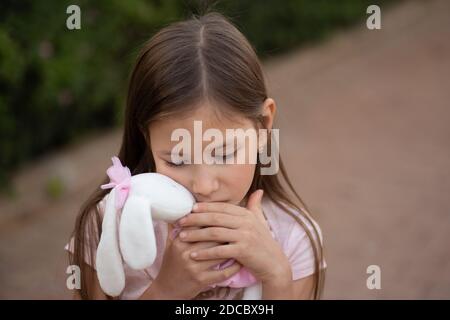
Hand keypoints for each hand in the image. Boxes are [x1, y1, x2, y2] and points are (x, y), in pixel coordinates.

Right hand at [149, 224, 242, 298]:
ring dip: (232, 249)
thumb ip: (177, 227)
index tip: (228, 216)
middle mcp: (186, 253)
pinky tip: (240, 263)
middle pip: (212, 238)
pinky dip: (233, 268)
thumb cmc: (171, 264)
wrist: (167, 289)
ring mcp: (194, 267)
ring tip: (243, 243)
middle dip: (227, 233)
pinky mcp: (201, 280)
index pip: (200, 224)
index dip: (215, 220)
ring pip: (219, 254)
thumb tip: (183, 208)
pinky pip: (222, 273)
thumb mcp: (171, 244)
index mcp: (180, 241)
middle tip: (239, 228)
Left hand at [176, 190, 291, 283]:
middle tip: (181, 221)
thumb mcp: (260, 221)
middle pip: (215, 217)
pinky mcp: (243, 250)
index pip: (222, 207)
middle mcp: (246, 222)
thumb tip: (258, 191)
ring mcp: (245, 236)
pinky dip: (205, 252)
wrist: (274, 264)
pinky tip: (194, 254)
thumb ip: (255, 206)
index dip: (205, 207)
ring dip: (196, 234)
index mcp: (246, 214)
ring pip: (214, 232)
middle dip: (195, 219)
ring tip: (182, 237)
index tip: (190, 208)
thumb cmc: (265, 243)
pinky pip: (219, 250)